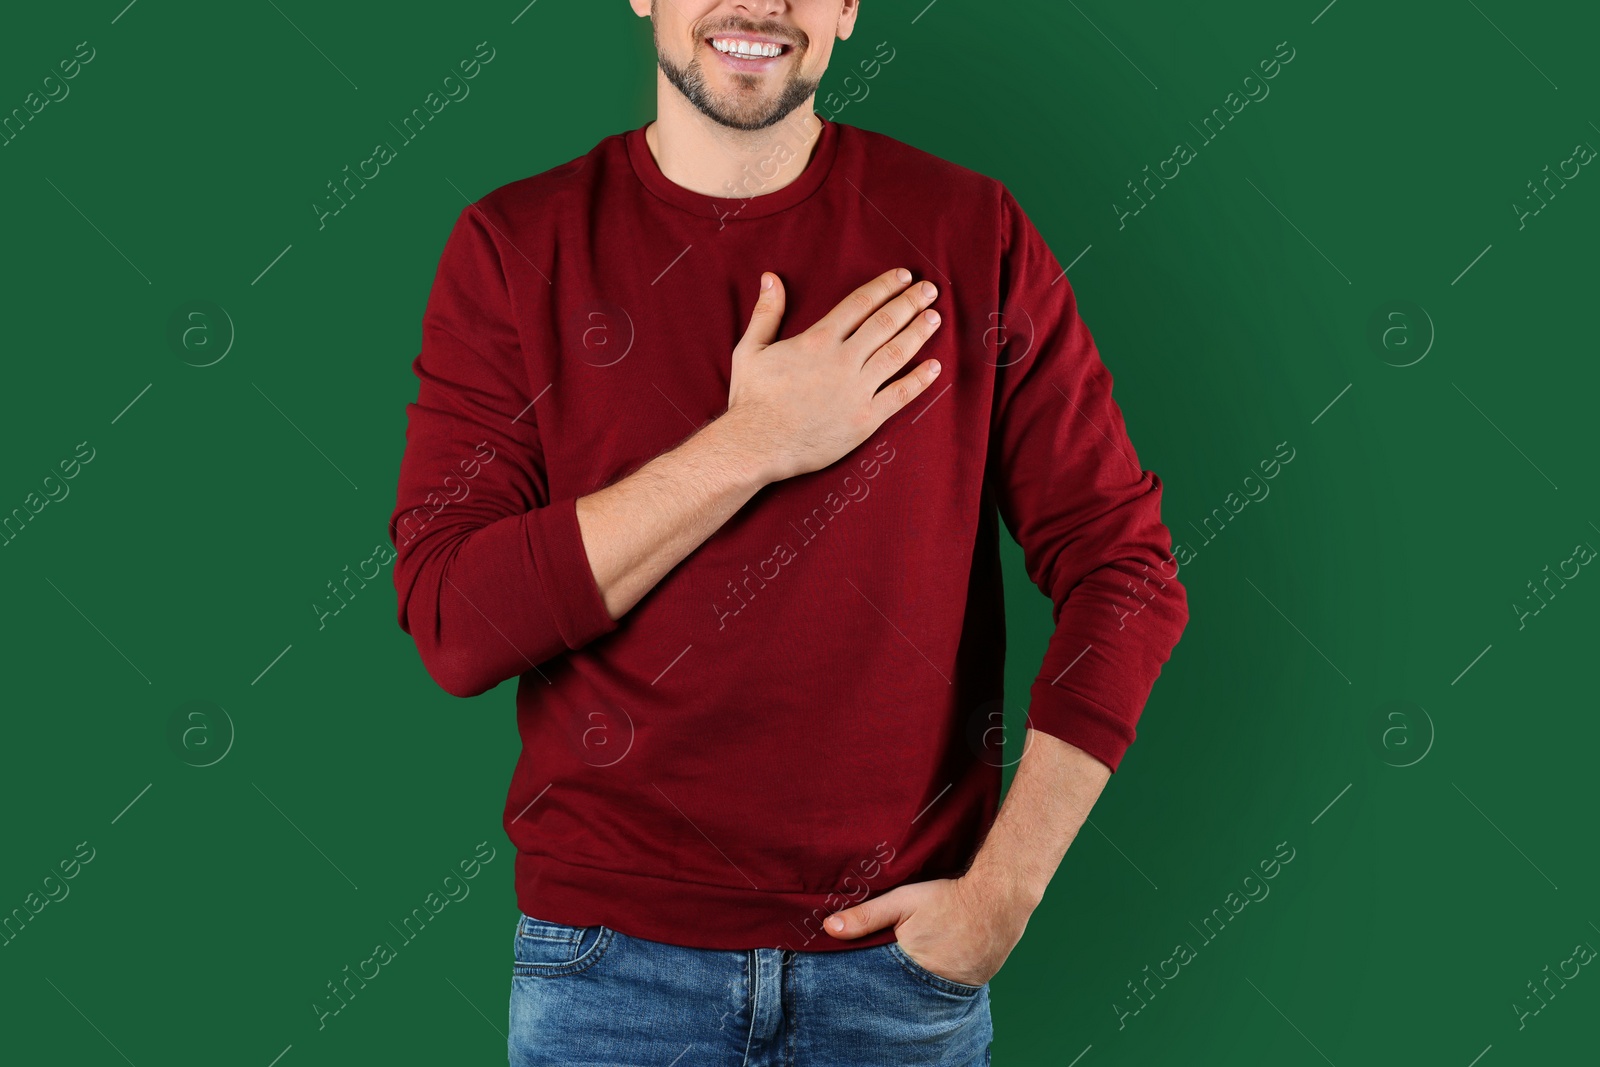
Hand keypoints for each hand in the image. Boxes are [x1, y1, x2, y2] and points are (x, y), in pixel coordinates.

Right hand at [721, 267, 943, 485]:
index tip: (903, 277)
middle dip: (910, 303)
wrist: (757, 445)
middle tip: (929, 290)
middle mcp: (842, 360)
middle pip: (884, 323)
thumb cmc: (751, 399)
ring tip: (934, 318)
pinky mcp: (865, 419)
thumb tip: (770, 278)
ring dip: (918, 333)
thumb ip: (766, 313)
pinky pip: (899, 395)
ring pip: (896, 354)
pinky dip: (919, 380)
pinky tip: (935, 366)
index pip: (860, 304)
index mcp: (818, 340)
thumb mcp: (750, 349)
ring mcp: (856, 390)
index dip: (885, 287)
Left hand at [821, 875, 1032, 987]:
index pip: (882, 985)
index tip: (862, 976)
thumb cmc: (948, 898)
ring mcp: (958, 989)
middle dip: (895, 985)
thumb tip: (829, 928)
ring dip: (918, 985)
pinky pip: (950, 990)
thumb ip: (867, 916)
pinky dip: (941, 981)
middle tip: (891, 971)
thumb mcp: (902, 901)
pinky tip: (937, 965)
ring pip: (928, 993)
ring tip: (914, 968)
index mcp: (913, 968)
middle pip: (905, 992)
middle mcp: (936, 987)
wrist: (999, 898)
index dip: (873, 980)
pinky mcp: (975, 985)